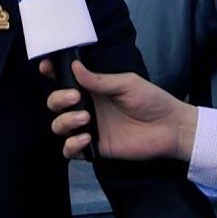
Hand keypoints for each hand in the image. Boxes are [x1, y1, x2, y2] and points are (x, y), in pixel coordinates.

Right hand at [39, 59, 196, 161]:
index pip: (65, 80)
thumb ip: (100, 80)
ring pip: (59, 126)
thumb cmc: (151, 100)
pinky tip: (86, 138)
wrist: (170, 128)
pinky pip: (70, 150)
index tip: (46, 68)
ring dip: (65, 121)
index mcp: (93, 89)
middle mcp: (87, 107)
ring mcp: (89, 128)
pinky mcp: (95, 148)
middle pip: (55, 103)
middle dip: (58, 99)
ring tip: (85, 118)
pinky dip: (71, 145)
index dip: (52, 74)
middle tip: (75, 97)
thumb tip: (74, 66)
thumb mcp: (127, 84)